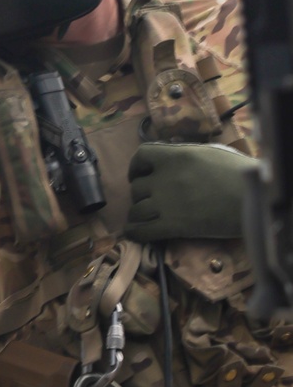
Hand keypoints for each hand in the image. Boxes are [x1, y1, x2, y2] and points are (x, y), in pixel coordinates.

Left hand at [126, 142, 257, 242]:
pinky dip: (135, 232)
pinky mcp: (173, 226)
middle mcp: (165, 178)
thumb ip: (186, 155)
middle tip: (150, 200)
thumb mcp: (210, 153)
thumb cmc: (239, 173)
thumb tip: (173, 160)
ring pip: (136, 210)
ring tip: (146, 217)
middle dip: (140, 193)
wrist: (251, 200)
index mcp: (176, 156)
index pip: (141, 155)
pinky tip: (137, 233)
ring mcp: (166, 202)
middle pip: (136, 187)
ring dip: (138, 214)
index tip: (140, 174)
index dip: (136, 166)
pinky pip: (141, 231)